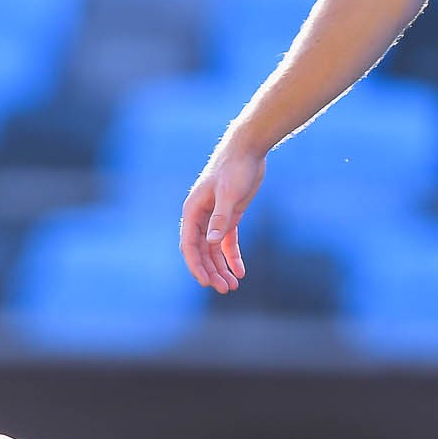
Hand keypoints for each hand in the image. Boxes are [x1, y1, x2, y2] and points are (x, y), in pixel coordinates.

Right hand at [179, 139, 268, 292]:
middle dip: (211, 271)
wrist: (248, 149)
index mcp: (192, 211)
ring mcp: (214, 218)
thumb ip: (220, 218)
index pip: (189, 245)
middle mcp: (200, 217)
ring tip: (232, 285)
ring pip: (213, 250)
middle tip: (224, 289)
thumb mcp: (229, 193)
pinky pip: (227, 243)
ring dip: (221, 268)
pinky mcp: (229, 216)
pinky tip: (240, 272)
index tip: (206, 282)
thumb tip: (210, 243)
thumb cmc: (235, 168)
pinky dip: (232, 257)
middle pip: (201, 252)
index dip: (196, 265)